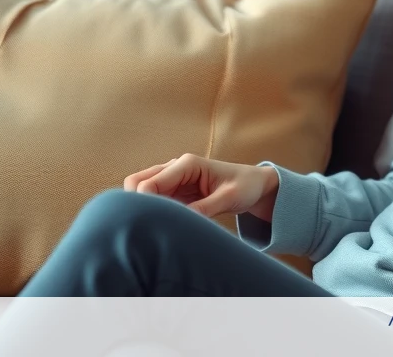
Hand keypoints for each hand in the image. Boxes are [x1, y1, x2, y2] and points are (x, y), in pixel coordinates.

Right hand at [124, 154, 279, 220]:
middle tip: (149, 227)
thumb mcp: (229, 198)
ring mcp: (173, 179)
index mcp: (187, 164)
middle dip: (137, 204)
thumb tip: (181, 221)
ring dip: (144, 208)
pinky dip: (154, 211)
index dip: (145, 204)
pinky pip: (154, 200)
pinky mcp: (175, 191)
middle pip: (136, 182)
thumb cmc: (246, 186)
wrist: (256, 185)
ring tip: (157, 228)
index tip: (154, 224)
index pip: (149, 183)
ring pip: (141, 191)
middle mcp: (175, 168)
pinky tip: (164, 226)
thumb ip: (205, 208)